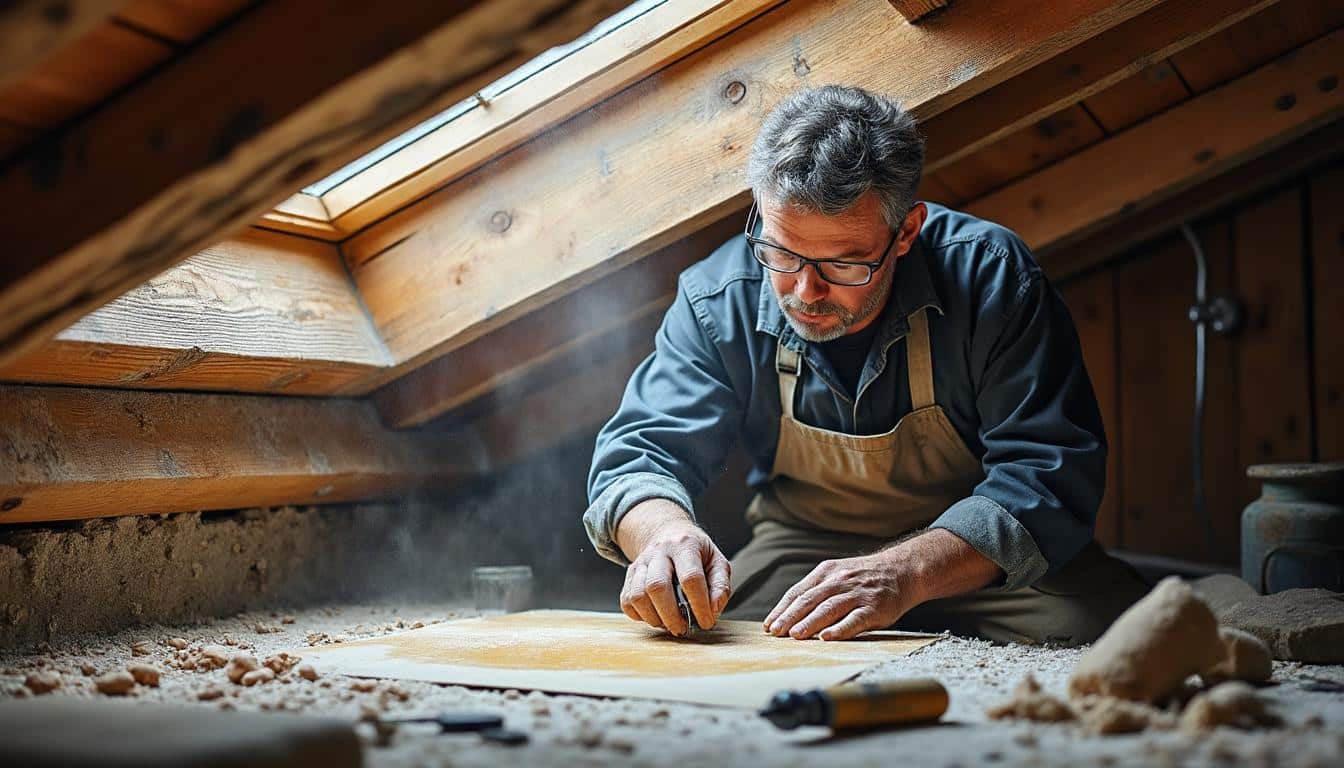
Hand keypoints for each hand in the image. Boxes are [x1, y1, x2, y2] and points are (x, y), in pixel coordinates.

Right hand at [618, 519, 731, 635]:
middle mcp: (659, 551)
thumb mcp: (717, 562)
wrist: (668, 533)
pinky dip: (640, 615)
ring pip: (638, 595)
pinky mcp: (629, 574)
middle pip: (657, 586)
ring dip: (654, 618)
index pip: (691, 578)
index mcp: (685, 545)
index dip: (699, 605)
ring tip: (668, 622)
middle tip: (683, 628)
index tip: (706, 622)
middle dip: (671, 616)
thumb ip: (720, 586)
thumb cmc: (696, 552)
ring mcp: (641, 562)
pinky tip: (655, 615)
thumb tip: (714, 609)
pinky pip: (627, 601)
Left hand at [762, 550, 919, 640]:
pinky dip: (839, 629)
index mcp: (826, 572)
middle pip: (809, 600)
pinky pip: (854, 619)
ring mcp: (857, 594)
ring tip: (795, 635)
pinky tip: (826, 637)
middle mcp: (839, 581)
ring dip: (810, 623)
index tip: (769, 625)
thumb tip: (789, 612)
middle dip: (789, 617)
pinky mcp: (874, 608)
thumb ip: (817, 589)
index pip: (798, 592)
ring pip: (828, 609)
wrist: (902, 570)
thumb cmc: (864, 578)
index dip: (782, 609)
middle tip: (775, 632)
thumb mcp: (838, 573)